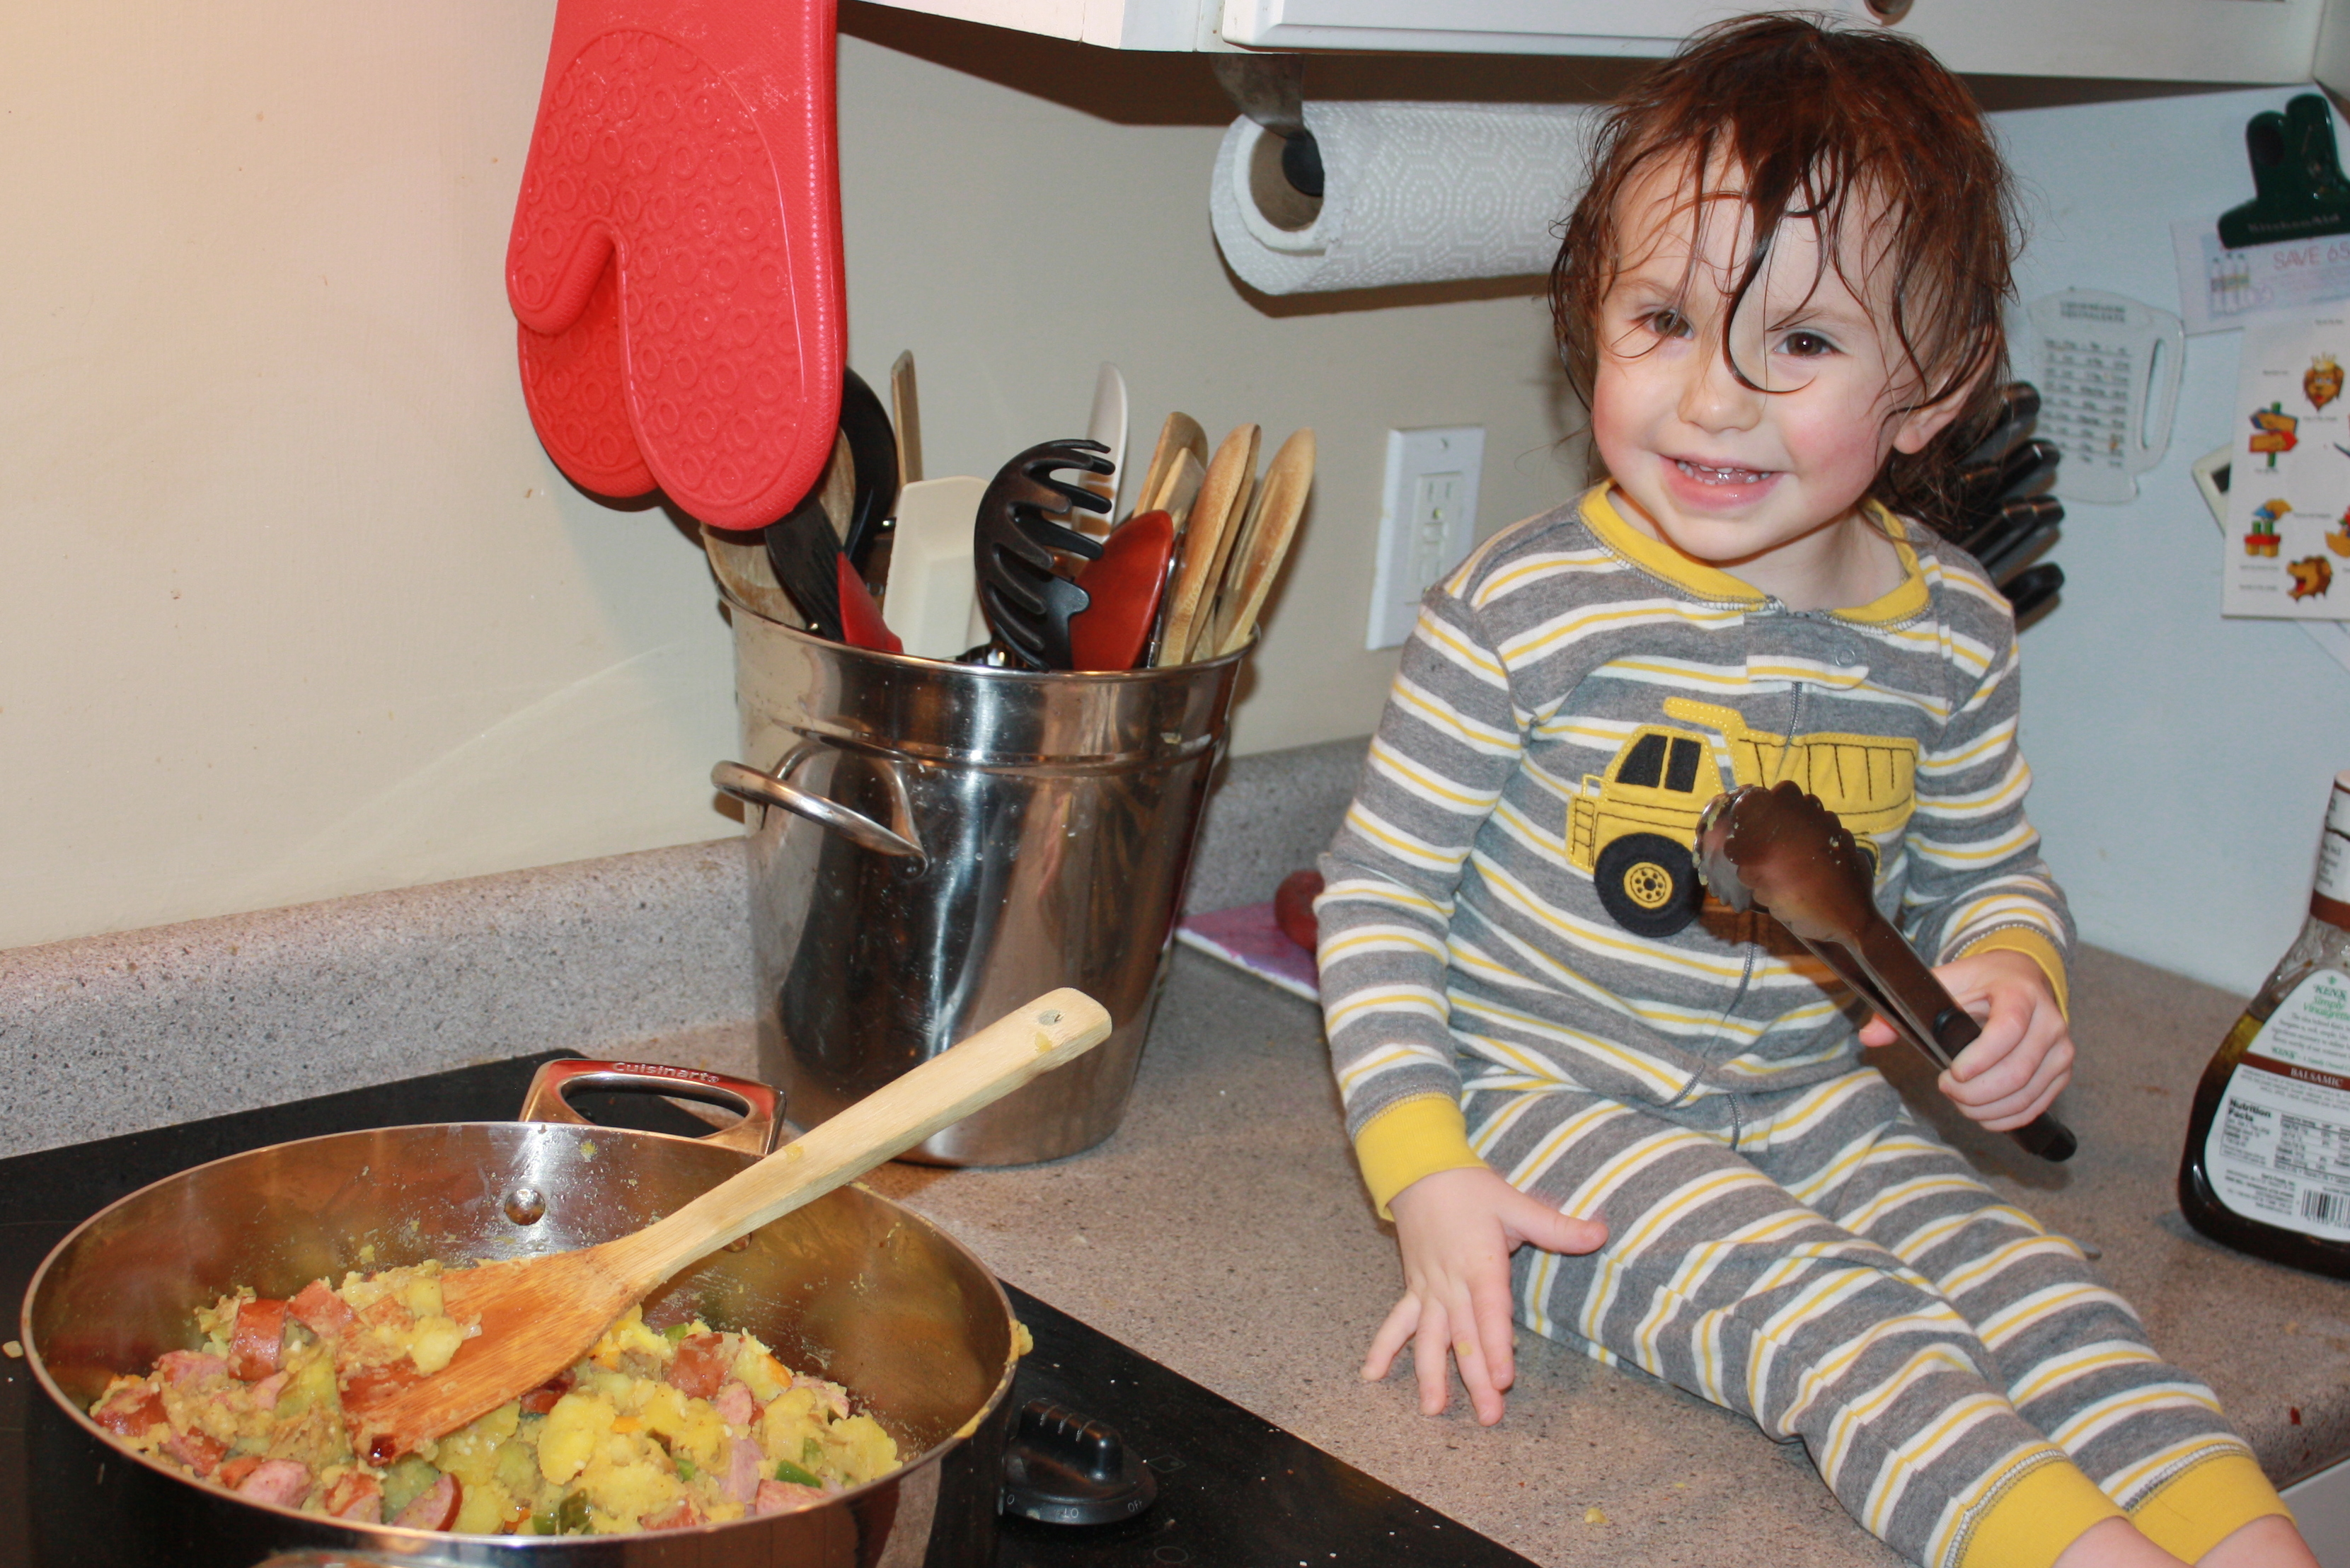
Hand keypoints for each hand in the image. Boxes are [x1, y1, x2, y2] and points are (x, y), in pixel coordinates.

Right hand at [1364, 1166, 1607, 1424]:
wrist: (1421, 1172)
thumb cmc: (1471, 1189)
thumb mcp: (1515, 1203)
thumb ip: (1556, 1226)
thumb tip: (1600, 1233)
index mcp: (1479, 1265)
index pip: (1490, 1313)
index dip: (1496, 1347)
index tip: (1502, 1379)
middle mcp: (1451, 1284)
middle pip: (1464, 1337)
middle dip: (1475, 1378)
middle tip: (1488, 1414)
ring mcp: (1429, 1289)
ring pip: (1429, 1338)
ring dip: (1430, 1374)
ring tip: (1433, 1409)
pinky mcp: (1414, 1288)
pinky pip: (1397, 1322)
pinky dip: (1384, 1347)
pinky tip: (1372, 1375)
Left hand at [1858, 949, 2071, 1129]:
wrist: (2024, 978)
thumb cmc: (1980, 982)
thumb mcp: (1944, 983)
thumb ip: (1905, 1007)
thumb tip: (1869, 1036)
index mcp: (2020, 993)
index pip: (2007, 1031)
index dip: (1978, 1059)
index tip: (1951, 1072)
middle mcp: (2049, 1021)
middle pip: (2016, 1072)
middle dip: (1974, 1093)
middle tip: (1946, 1089)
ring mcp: (2061, 1049)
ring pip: (2026, 1095)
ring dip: (1987, 1109)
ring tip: (1960, 1101)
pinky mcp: (2062, 1071)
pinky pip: (2037, 1106)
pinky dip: (2006, 1118)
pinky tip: (1983, 1115)